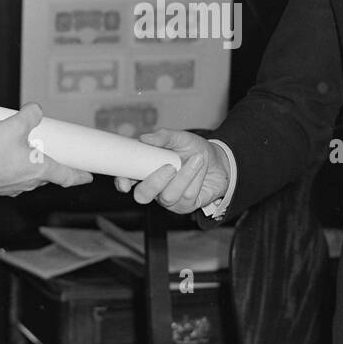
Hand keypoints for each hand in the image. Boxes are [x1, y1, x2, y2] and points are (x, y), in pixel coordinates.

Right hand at [0, 103, 91, 197]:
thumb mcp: (13, 126)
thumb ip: (29, 115)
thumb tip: (36, 110)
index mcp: (40, 171)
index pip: (68, 176)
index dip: (80, 175)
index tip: (88, 176)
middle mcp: (28, 183)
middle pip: (48, 175)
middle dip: (53, 165)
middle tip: (55, 153)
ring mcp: (12, 188)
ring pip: (29, 176)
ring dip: (31, 165)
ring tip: (25, 149)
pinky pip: (11, 177)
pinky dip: (13, 167)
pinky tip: (2, 156)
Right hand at [113, 129, 227, 214]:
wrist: (220, 162)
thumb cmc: (195, 149)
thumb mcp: (181, 137)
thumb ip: (163, 137)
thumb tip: (145, 138)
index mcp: (146, 170)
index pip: (126, 179)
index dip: (122, 182)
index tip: (126, 181)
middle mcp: (155, 187)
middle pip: (143, 195)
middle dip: (155, 182)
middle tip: (171, 167)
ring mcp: (169, 199)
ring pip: (168, 196)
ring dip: (185, 176)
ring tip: (197, 159)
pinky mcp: (185, 206)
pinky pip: (187, 197)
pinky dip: (196, 179)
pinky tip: (201, 168)